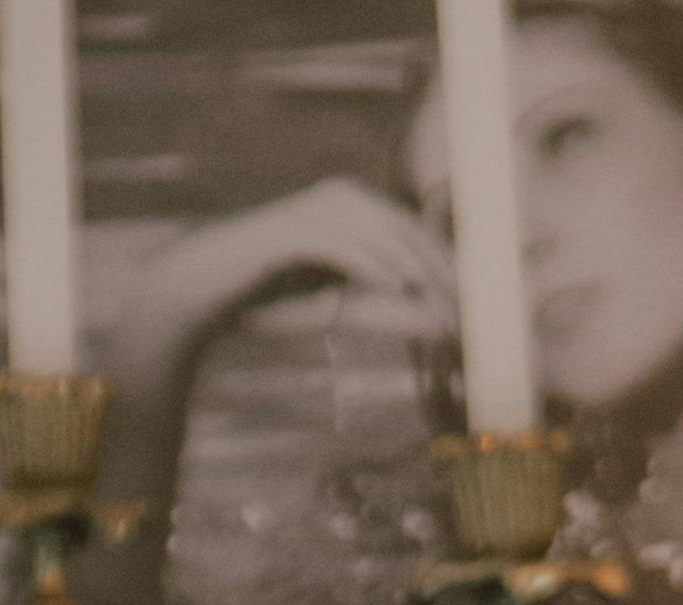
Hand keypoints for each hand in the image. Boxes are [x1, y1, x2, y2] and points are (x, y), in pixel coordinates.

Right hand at [107, 178, 455, 389]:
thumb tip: (443, 326)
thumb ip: (388, 313)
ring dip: (415, 267)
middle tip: (469, 309)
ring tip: (444, 304)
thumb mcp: (341, 310)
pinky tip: (399, 284)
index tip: (475, 305)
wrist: (206, 293)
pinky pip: (339, 242)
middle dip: (440, 269)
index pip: (412, 233)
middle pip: (403, 227)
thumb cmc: (271, 299)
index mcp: (352, 212)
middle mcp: (336, 200)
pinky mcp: (288, 229)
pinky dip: (371, 262)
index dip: (447, 267)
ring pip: (377, 231)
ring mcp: (312, 211)